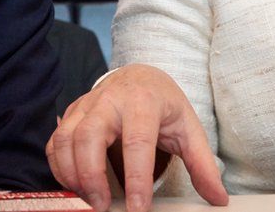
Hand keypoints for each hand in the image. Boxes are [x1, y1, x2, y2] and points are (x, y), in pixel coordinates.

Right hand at [46, 64, 227, 211]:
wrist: (140, 76)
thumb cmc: (163, 104)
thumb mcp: (188, 128)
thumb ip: (202, 164)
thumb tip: (218, 198)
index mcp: (144, 102)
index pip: (137, 141)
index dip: (136, 178)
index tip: (138, 208)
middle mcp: (110, 100)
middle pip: (90, 135)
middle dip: (92, 175)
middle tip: (102, 206)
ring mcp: (87, 105)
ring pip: (67, 137)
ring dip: (72, 173)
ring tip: (89, 199)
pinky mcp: (72, 114)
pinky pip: (56, 141)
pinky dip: (59, 167)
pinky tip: (75, 186)